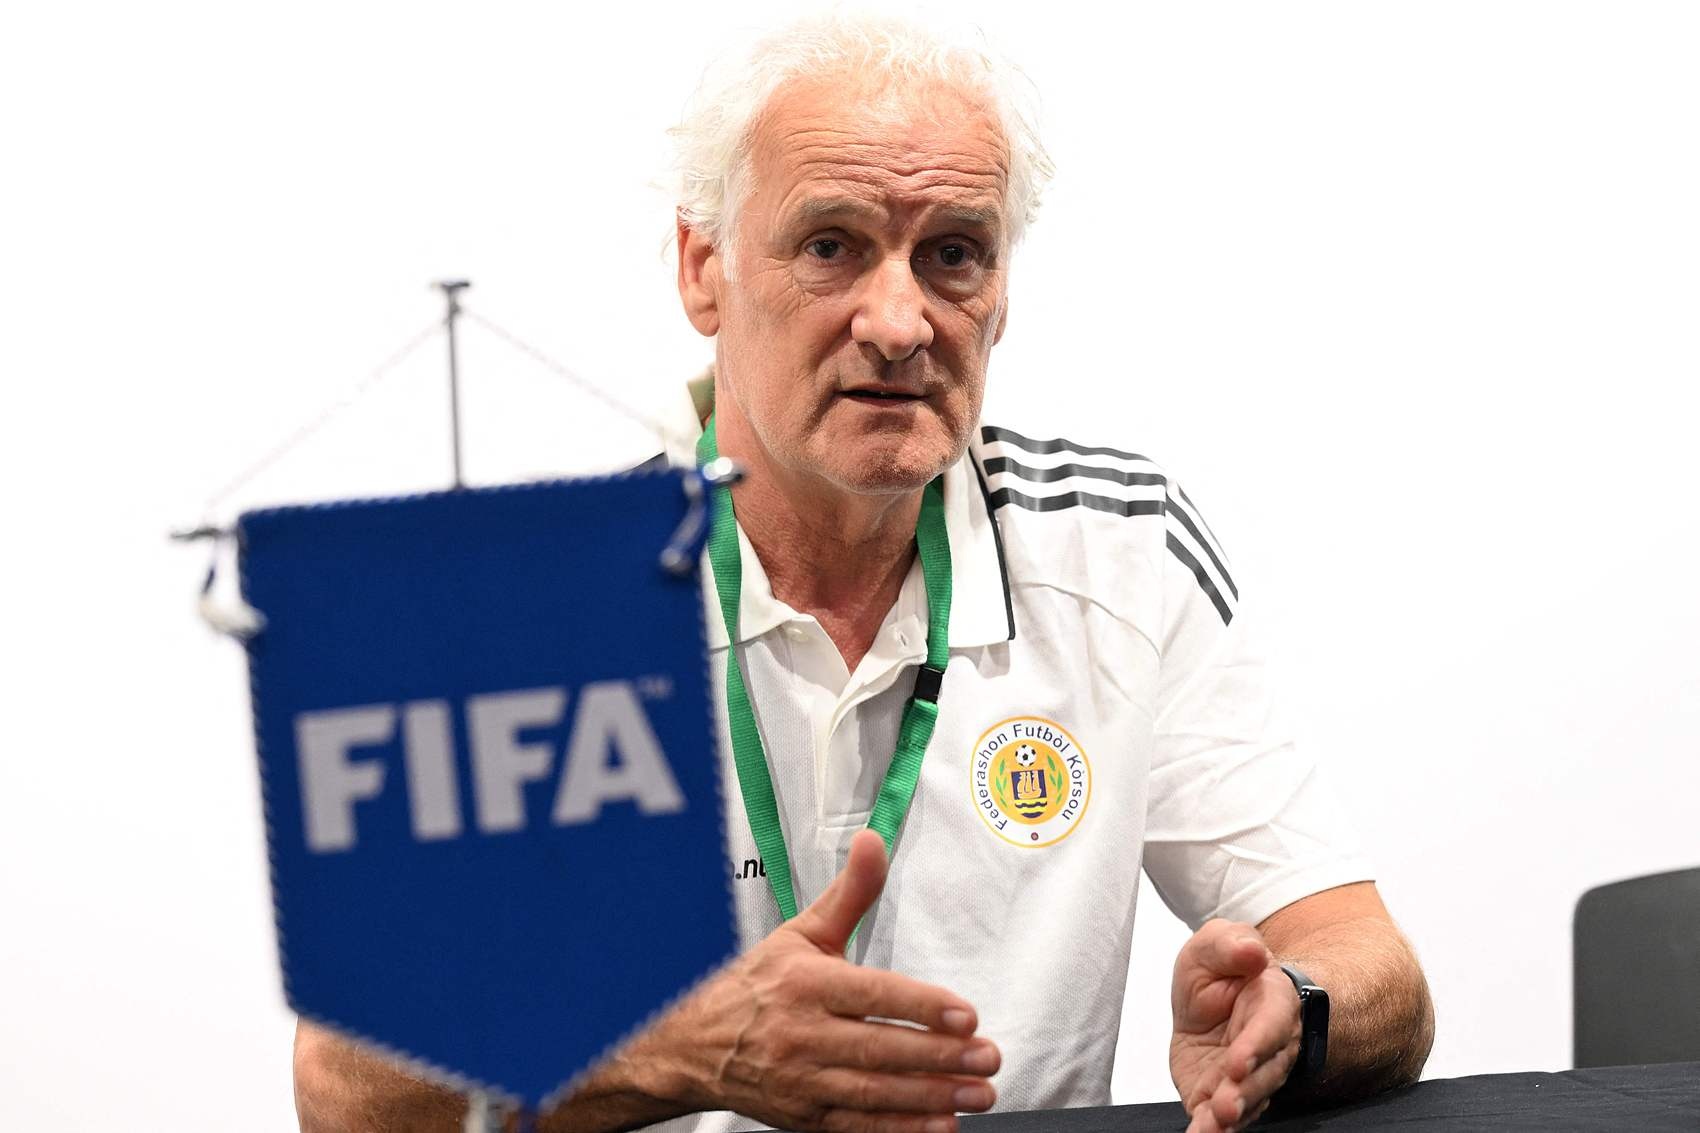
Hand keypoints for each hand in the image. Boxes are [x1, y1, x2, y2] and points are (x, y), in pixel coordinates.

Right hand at [626, 829, 999, 1132]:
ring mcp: (803, 1081)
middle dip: (939, 1056)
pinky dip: (900, 1130)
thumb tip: (874, 841)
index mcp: (805, 983)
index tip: (965, 1013)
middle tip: (988, 1056)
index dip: (920, 1006)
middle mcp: (802, 1034)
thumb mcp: (800, 933)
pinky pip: (858, 1127)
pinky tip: (940, 1126)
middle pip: (879, 1049)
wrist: (692, 1045)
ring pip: (874, 1093)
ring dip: (931, 1097)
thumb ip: (849, 894)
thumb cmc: (756, 985)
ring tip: (979, 1092)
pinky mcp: (805, 1118)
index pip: (871, 995)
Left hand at [1168, 920, 1300, 1132]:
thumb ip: (1232, 944)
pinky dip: (1209, 1129)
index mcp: (1273, 1002)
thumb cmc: (1225, 970)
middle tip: (1224, 1106)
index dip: (1257, 1045)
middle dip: (1244, 1093)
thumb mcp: (1217, 943)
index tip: (1238, 1062)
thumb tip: (1252, 951)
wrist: (1218, 996)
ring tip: (1213, 1125)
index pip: (1272, 1026)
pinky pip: (1220, 1117)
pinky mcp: (1221, 1093)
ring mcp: (1247, 1075)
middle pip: (1264, 1074)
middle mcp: (1268, 1046)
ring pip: (1247, 1100)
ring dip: (1231, 1117)